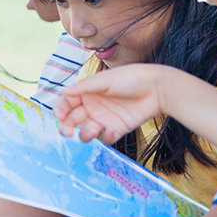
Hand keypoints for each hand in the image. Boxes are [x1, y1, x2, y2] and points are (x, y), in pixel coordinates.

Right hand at [54, 64, 168, 142]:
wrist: (157, 88)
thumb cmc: (131, 78)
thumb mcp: (106, 79)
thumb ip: (85, 87)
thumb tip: (63, 91)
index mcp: (88, 91)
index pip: (67, 102)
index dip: (60, 110)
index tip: (58, 116)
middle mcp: (94, 105)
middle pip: (73, 119)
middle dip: (66, 127)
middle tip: (66, 132)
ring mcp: (105, 118)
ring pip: (87, 131)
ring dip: (85, 134)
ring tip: (91, 131)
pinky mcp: (117, 128)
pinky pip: (105, 137)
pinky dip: (106, 136)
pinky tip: (112, 130)